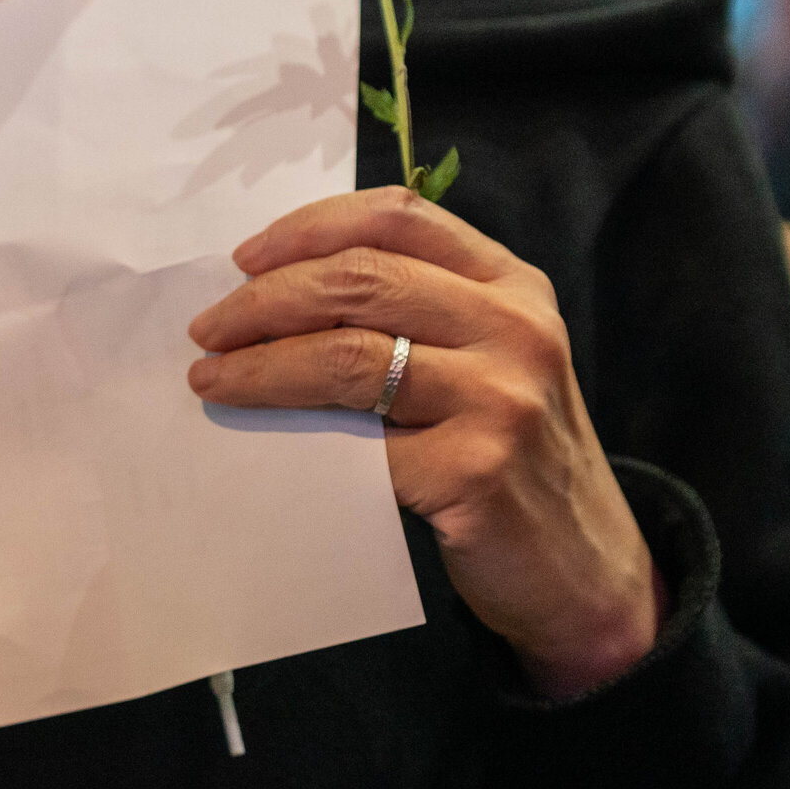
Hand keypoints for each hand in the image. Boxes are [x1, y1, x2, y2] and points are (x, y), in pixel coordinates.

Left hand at [188, 187, 659, 697]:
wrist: (581, 572)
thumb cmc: (511, 461)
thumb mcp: (486, 365)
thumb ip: (416, 318)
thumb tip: (277, 298)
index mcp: (513, 285)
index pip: (400, 216)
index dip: (310, 227)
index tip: (244, 258)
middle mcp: (514, 328)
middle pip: (360, 279)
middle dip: (264, 299)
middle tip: (208, 329)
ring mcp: (501, 397)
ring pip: (346, 354)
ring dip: (260, 365)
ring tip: (212, 378)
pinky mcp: (474, 471)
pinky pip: (357, 443)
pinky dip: (294, 435)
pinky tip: (261, 438)